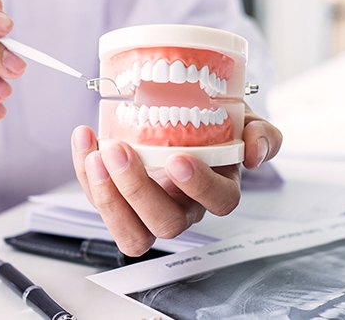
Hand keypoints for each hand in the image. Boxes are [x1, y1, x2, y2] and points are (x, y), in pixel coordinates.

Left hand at [71, 105, 281, 255]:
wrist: (180, 113)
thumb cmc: (212, 122)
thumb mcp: (242, 119)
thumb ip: (260, 132)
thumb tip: (255, 150)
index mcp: (218, 188)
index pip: (219, 202)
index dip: (199, 186)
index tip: (178, 158)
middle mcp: (184, 207)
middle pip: (166, 224)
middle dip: (139, 191)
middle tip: (120, 151)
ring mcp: (148, 210)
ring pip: (131, 232)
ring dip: (107, 197)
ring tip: (95, 155)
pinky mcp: (119, 203)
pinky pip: (100, 202)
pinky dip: (85, 174)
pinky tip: (84, 139)